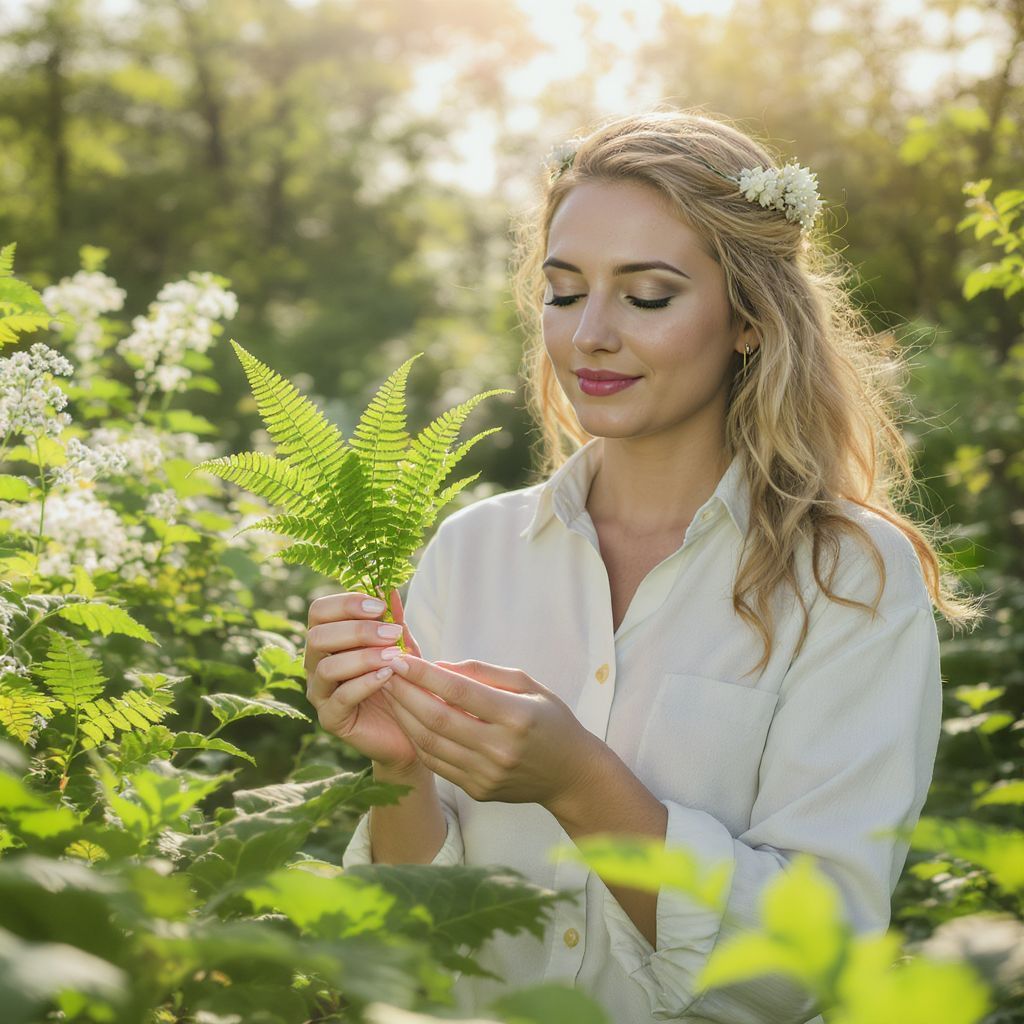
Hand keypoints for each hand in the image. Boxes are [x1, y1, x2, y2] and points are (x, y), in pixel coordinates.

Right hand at [304, 587, 423, 773]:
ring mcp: (320, 692)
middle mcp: (316, 663)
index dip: (347, 603)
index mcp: (328, 639)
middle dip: (356, 630)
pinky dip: (364, 683)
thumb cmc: (403, 679)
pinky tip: (387, 676)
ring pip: (326, 667)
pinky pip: (340, 698)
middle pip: (317, 636)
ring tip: (392, 656)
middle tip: (390, 633)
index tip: (380, 606)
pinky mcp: (331, 719)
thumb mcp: (402, 645)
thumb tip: (388, 586)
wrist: (414, 725)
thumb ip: (394, 620)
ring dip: (362, 657)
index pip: (319, 611)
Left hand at [380, 655, 599, 809]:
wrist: (570, 774)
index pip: (459, 692)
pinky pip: (437, 763)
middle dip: (406, 693)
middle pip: (438, 718)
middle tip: (384, 672)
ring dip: (404, 716)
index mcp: (516, 716)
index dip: (425, 674)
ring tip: (390, 694)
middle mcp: (500, 748)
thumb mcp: (528, 684)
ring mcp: (487, 774)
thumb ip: (484, 673)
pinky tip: (407, 720)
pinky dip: (418, 740)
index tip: (400, 658)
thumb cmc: (550, 720)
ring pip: (431, 744)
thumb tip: (440, 665)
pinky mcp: (478, 790)